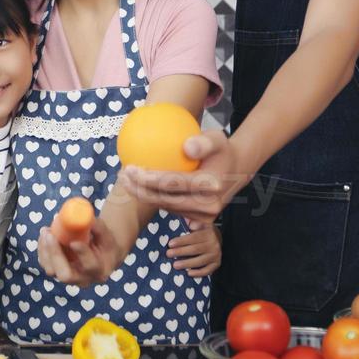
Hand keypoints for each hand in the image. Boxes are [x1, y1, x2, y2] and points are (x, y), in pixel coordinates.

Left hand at [38, 217, 125, 285]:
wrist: (100, 255)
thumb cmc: (105, 244)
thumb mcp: (107, 235)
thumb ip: (98, 227)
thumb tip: (86, 217)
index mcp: (99, 270)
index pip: (90, 266)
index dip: (81, 254)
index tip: (74, 241)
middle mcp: (82, 279)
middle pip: (65, 275)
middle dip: (55, 255)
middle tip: (51, 235)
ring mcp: (69, 278)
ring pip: (52, 270)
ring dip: (45, 250)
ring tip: (46, 231)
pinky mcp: (58, 272)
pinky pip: (46, 264)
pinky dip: (42, 249)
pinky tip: (44, 235)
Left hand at [118, 128, 249, 226]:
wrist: (236, 170)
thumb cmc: (221, 150)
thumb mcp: (217, 139)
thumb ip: (203, 142)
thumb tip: (187, 147)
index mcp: (211, 186)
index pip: (173, 184)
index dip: (149, 179)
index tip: (130, 168)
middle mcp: (208, 205)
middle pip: (166, 200)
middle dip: (140, 191)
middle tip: (122, 176)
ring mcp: (204, 216)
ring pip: (166, 207)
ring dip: (144, 196)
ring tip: (126, 180)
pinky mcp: (198, 220)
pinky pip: (171, 208)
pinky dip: (154, 198)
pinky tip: (139, 186)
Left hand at [167, 220, 221, 277]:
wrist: (217, 238)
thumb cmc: (202, 230)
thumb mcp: (198, 223)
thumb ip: (191, 222)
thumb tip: (184, 220)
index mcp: (208, 233)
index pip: (194, 237)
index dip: (181, 241)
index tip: (170, 244)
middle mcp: (214, 244)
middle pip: (195, 249)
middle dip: (180, 252)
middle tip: (168, 254)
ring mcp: (216, 255)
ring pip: (200, 261)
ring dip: (187, 264)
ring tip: (175, 265)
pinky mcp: (217, 264)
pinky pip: (207, 270)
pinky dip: (198, 273)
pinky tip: (189, 273)